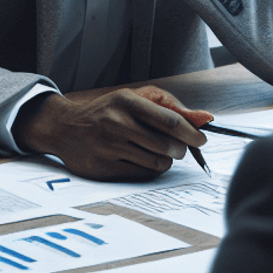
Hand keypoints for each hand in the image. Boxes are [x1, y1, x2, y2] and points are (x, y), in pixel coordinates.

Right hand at [12, 86, 207, 179]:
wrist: (65, 128)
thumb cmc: (107, 112)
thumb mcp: (133, 99)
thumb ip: (170, 107)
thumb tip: (207, 118)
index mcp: (125, 101)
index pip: (170, 120)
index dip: (192, 133)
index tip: (200, 140)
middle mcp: (116, 123)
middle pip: (168, 145)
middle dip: (180, 149)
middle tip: (176, 147)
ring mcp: (109, 146)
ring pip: (159, 161)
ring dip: (166, 159)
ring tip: (156, 151)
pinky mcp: (105, 167)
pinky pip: (144, 173)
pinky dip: (150, 168)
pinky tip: (140, 158)